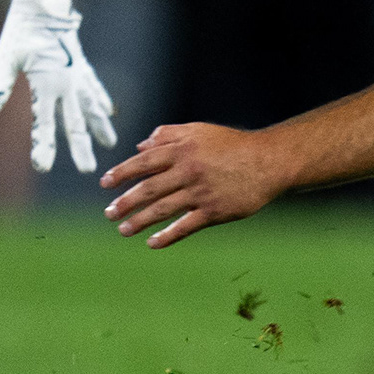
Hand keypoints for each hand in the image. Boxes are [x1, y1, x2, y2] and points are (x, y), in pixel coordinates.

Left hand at [0, 0, 119, 173]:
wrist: (45, 5)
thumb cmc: (21, 31)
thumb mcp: (5, 58)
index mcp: (46, 84)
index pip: (44, 123)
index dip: (43, 146)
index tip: (43, 167)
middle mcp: (66, 83)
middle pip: (75, 121)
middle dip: (81, 147)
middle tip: (89, 170)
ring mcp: (77, 75)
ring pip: (91, 107)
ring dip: (99, 127)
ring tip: (109, 144)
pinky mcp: (81, 65)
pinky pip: (95, 88)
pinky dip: (102, 101)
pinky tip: (108, 111)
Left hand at [101, 123, 288, 246]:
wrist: (268, 161)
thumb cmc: (231, 144)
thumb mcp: (199, 130)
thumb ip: (168, 134)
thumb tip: (140, 146)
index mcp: (182, 149)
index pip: (144, 162)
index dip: (122, 173)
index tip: (105, 183)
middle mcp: (188, 171)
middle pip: (149, 189)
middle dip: (125, 202)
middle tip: (109, 214)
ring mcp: (201, 193)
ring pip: (163, 209)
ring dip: (140, 221)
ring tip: (123, 229)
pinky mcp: (214, 211)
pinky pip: (185, 226)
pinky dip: (167, 236)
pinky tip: (152, 243)